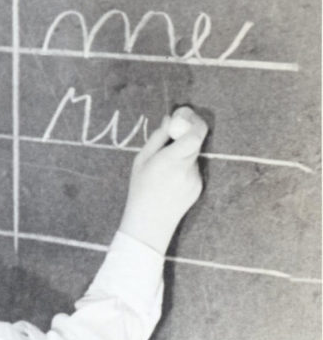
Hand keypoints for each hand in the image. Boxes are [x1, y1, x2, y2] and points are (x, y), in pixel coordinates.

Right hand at [118, 106, 208, 254]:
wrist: (149, 223)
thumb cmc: (140, 190)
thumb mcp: (141, 161)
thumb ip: (158, 138)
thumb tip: (170, 119)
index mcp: (171, 160)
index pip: (195, 133)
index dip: (192, 120)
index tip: (182, 115)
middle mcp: (187, 168)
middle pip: (196, 141)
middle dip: (186, 133)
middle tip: (172, 133)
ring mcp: (196, 178)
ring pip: (193, 155)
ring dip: (182, 153)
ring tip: (164, 168)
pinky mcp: (199, 186)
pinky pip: (193, 168)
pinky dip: (183, 167)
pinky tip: (169, 181)